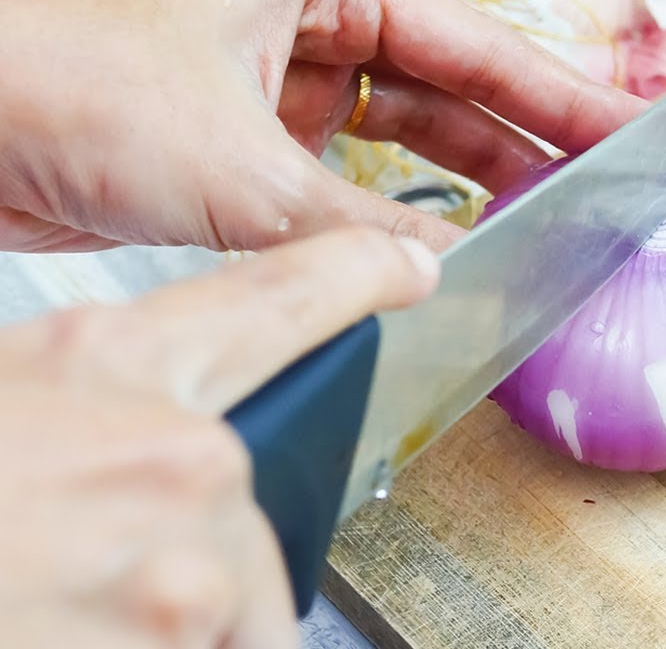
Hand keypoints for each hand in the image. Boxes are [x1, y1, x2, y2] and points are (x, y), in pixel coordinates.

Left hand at [0, 0, 645, 253]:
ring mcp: (282, 98)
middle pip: (450, 93)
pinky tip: (445, 258)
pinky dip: (394, 230)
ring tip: (547, 227)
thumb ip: (361, 230)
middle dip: (525, 144)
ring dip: (467, 191)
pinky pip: (349, 197)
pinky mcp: (251, 161)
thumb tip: (450, 278)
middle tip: (605, 190)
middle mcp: (309, 32)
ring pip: (404, 150)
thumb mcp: (246, 170)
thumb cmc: (70, 88)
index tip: (625, 129)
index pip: (469, 43)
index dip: (556, 92)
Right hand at [0, 226, 438, 647]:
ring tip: (58, 610)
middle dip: (190, 569)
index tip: (411, 268)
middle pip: (255, 521)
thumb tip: (138, 449)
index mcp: (111, 363)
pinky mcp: (178, 643)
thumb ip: (81, 416)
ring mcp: (185, 574)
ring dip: (161, 632)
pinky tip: (64, 629)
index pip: (280, 296)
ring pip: (231, 616)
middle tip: (83, 577)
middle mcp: (177, 458)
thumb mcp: (1, 395)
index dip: (354, 275)